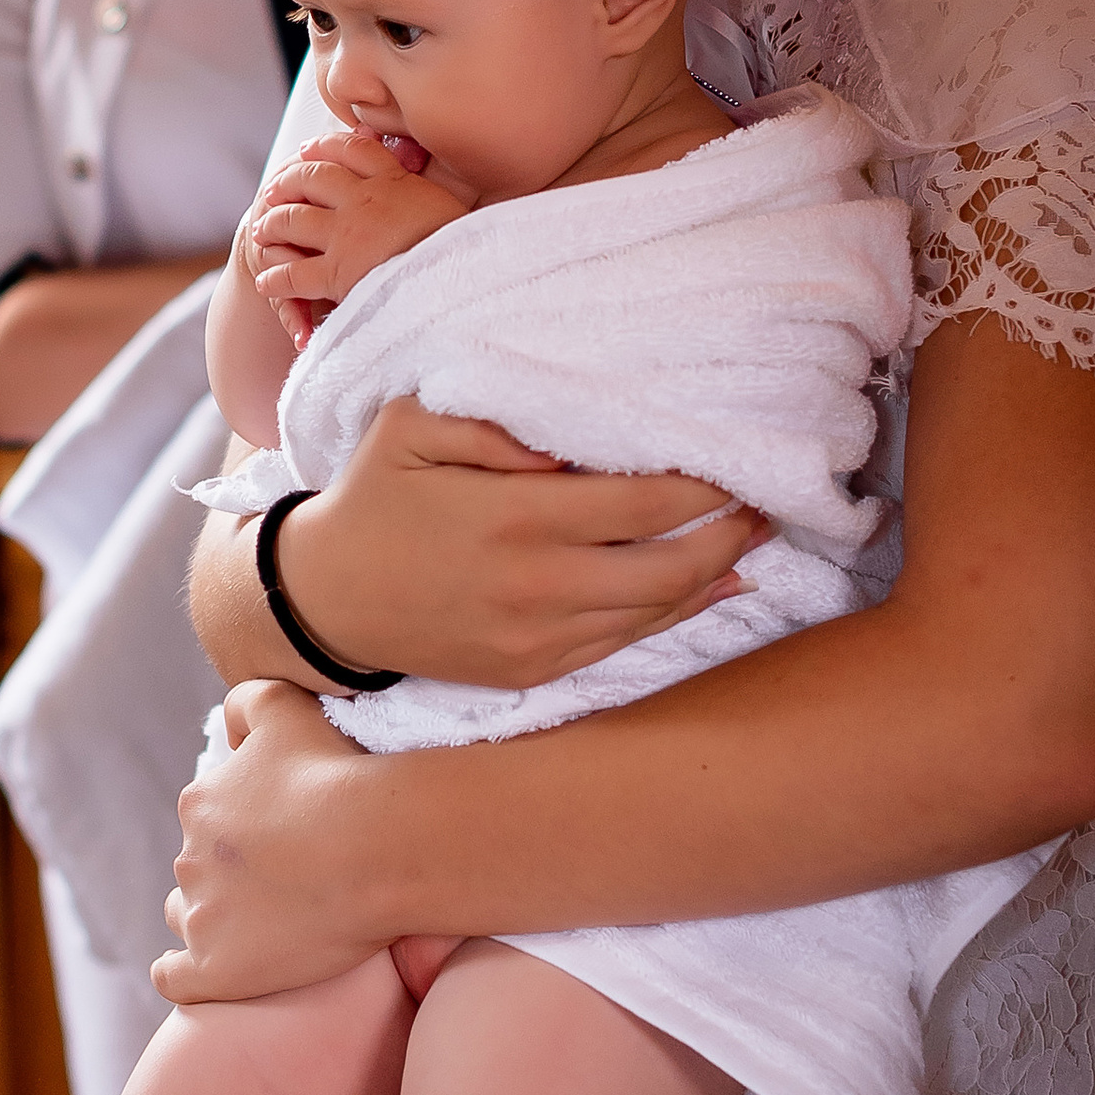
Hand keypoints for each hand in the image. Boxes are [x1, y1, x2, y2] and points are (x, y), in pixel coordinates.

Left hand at [156, 680, 393, 1004]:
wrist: (376, 846)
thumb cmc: (338, 775)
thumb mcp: (286, 706)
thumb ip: (246, 702)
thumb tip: (229, 728)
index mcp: (201, 803)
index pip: (208, 817)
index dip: (244, 828)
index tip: (287, 836)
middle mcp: (190, 859)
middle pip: (200, 868)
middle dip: (232, 873)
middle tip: (289, 880)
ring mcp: (202, 918)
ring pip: (189, 917)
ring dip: (212, 918)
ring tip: (258, 924)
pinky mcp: (217, 970)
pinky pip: (175, 977)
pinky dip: (183, 972)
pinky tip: (207, 968)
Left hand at [245, 129, 468, 330]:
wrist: (463, 281)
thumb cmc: (467, 250)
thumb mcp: (452, 207)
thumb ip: (426, 195)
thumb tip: (423, 189)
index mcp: (395, 182)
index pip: (353, 150)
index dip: (325, 146)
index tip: (309, 148)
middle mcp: (365, 201)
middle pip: (313, 177)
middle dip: (288, 181)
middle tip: (274, 190)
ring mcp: (347, 235)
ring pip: (294, 219)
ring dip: (273, 224)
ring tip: (262, 230)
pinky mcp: (336, 273)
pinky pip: (293, 272)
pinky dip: (275, 276)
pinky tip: (266, 280)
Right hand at [266, 396, 758, 691]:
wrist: (326, 601)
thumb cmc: (374, 497)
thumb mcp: (410, 427)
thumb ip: (493, 423)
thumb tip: (569, 445)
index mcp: (514, 519)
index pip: (644, 501)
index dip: (705, 484)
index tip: (740, 458)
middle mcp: (536, 586)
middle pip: (671, 564)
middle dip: (730, 532)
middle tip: (769, 501)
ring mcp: (537, 639)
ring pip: (655, 610)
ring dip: (714, 574)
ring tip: (753, 537)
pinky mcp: (532, 671)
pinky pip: (623, 644)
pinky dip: (675, 615)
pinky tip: (710, 587)